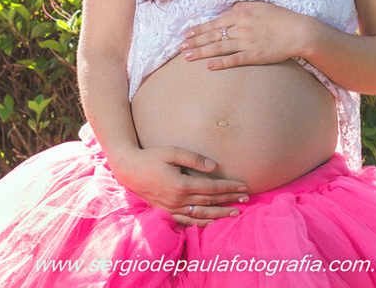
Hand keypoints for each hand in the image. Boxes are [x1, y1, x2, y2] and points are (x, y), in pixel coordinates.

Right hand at [107, 146, 248, 226]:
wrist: (129, 170)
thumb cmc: (151, 157)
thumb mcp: (172, 152)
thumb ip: (193, 159)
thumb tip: (213, 166)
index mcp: (181, 185)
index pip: (212, 188)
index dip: (229, 187)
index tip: (243, 186)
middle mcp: (178, 200)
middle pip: (210, 201)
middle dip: (229, 200)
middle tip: (246, 198)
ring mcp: (172, 208)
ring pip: (201, 214)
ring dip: (219, 214)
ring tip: (234, 213)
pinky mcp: (166, 212)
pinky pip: (186, 221)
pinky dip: (201, 223)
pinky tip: (211, 222)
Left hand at [180, 1, 318, 69]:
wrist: (299, 31)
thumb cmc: (280, 17)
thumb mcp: (259, 6)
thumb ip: (240, 8)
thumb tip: (225, 13)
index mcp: (241, 15)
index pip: (214, 22)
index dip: (199, 29)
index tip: (186, 34)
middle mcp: (241, 28)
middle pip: (212, 36)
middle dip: (194, 42)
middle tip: (179, 47)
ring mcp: (247, 43)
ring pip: (219, 48)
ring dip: (201, 53)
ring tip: (187, 57)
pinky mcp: (255, 56)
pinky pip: (234, 60)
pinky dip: (221, 63)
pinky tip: (209, 66)